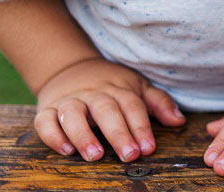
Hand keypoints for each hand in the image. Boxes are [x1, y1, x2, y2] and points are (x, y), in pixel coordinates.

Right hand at [34, 57, 185, 161]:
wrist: (71, 69)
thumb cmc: (111, 84)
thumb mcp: (138, 87)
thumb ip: (158, 103)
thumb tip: (179, 121)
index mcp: (118, 89)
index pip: (132, 106)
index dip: (142, 127)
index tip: (149, 148)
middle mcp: (94, 94)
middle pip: (107, 110)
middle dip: (119, 133)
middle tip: (129, 155)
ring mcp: (69, 101)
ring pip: (73, 114)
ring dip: (84, 134)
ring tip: (95, 155)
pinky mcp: (46, 109)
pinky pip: (44, 121)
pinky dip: (53, 135)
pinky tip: (66, 150)